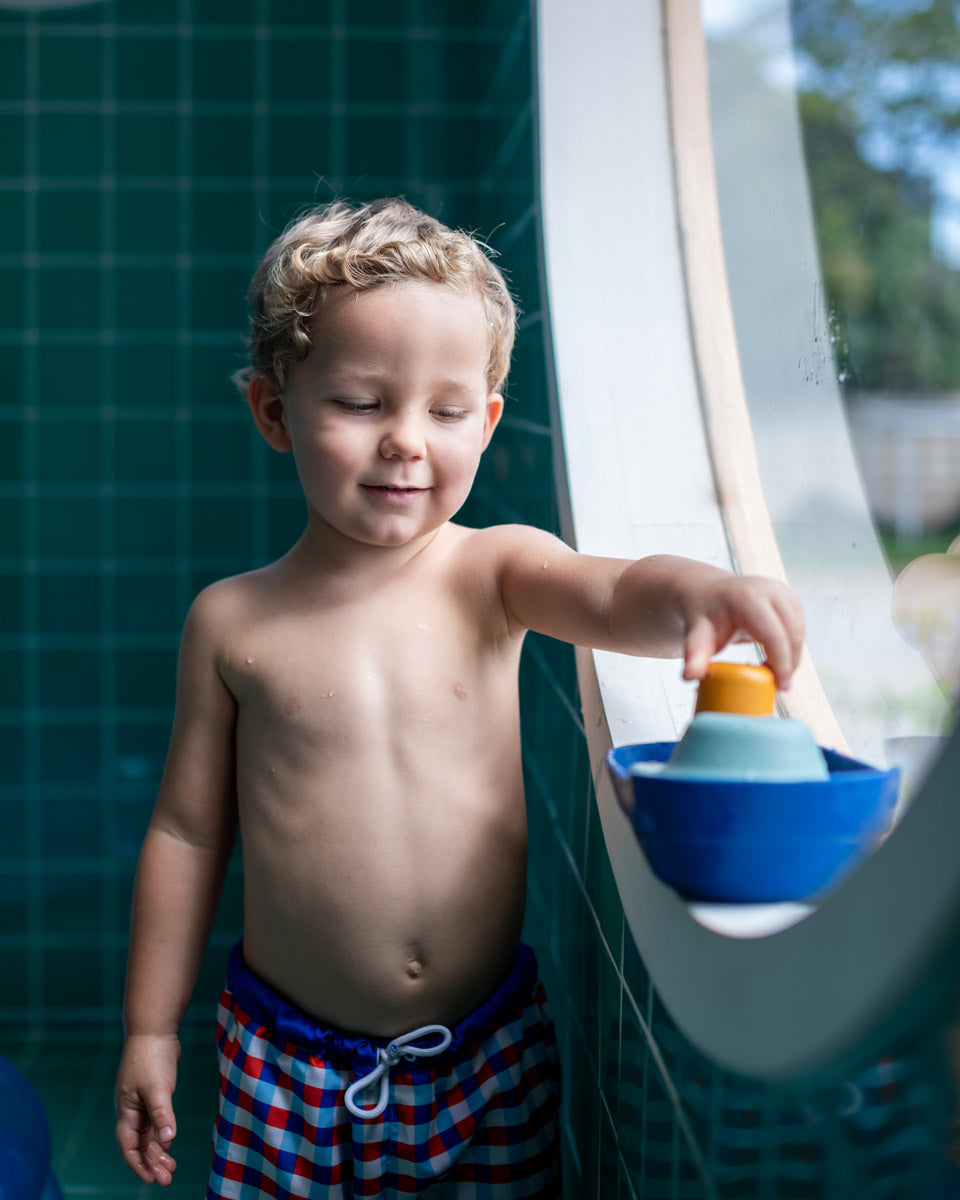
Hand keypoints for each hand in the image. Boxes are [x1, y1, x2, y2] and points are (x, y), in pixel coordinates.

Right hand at [115, 1033, 180, 1185]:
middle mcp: (132, 1110)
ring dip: (158, 1150)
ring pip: (148, 1134)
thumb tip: (168, 1139)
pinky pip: (156, 1121)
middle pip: (139, 1144)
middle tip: (167, 1179)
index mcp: (126, 1111)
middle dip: (151, 1162)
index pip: (128, 1146)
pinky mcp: (154, 1094)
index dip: (138, 1164)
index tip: (151, 1179)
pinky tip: (170, 1142)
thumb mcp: (156, 1087)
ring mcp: (142, 1102)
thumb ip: (162, 1112)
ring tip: (172, 1168)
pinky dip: (162, 1133)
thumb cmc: (151, 1057)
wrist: (154, 1030)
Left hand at [679, 572, 804, 690]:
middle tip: (779, 687)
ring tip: (771, 673)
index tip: (781, 687)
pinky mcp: (791, 599)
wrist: (708, 594)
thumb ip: (694, 657)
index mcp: (747, 598)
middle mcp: (769, 590)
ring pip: (799, 633)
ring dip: (792, 657)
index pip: (773, 635)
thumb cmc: (704, 618)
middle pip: (791, 634)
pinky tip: (775, 660)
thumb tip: (689, 677)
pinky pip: (799, 630)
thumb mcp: (696, 637)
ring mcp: (783, 592)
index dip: (781, 663)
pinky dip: (792, 648)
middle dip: (790, 663)